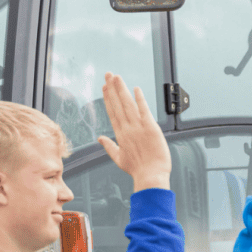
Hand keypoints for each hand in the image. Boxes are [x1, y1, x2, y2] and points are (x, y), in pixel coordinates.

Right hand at [98, 72, 170, 191]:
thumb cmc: (137, 170)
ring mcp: (138, 128)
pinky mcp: (151, 128)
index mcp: (120, 135)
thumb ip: (109, 147)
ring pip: (128, 104)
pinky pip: (144, 110)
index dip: (108, 99)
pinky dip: (140, 99)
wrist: (151, 176)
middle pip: (118, 105)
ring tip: (116, 77)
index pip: (112, 112)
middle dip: (112, 88)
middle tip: (108, 75)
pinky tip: (136, 89)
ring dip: (122, 90)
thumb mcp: (119, 159)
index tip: (104, 88)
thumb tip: (100, 139)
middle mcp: (127, 129)